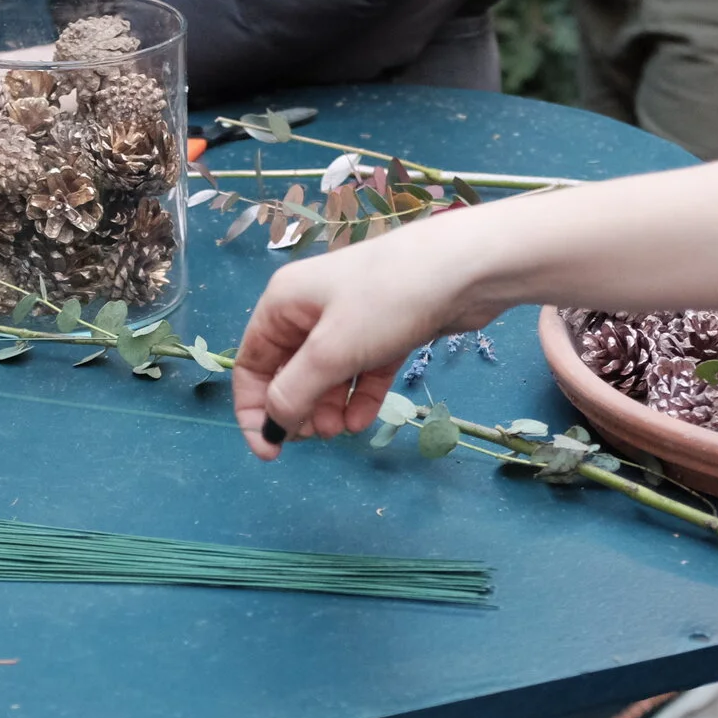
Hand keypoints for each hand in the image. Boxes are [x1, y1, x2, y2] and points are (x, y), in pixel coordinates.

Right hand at [231, 217, 508, 457]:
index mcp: (283, 303)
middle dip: (297, 408)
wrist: (465, 268)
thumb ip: (294, 392)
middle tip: (316, 437)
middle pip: (289, 372)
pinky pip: (361, 372)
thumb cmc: (386, 301)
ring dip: (328, 408)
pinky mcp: (386, 330)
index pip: (251, 364)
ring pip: (327, 376)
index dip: (253, 410)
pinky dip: (359, 398)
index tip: (269, 449)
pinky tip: (361, 422)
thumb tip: (272, 426)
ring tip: (341, 430)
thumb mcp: (331, 351)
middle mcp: (311, 309)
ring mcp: (351, 319)